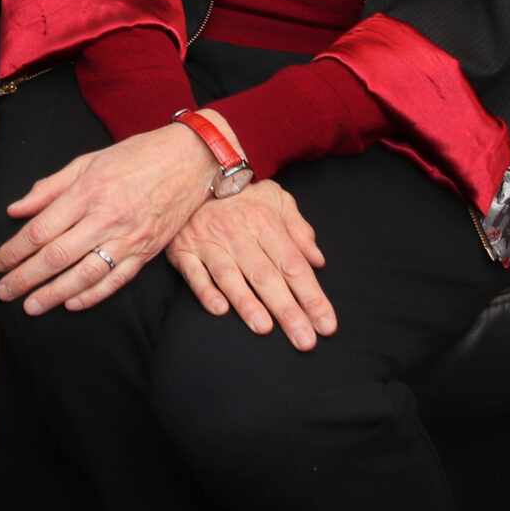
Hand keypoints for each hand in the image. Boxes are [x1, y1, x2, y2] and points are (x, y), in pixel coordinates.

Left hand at [0, 121, 218, 315]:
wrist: (190, 159)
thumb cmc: (136, 156)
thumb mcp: (87, 161)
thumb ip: (49, 187)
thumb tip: (16, 210)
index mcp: (87, 192)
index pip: (41, 230)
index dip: (15, 250)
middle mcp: (106, 217)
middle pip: (57, 256)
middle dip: (26, 278)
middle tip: (4, 292)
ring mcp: (129, 237)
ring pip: (85, 274)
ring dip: (54, 294)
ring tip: (31, 306)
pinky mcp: (148, 251)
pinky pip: (116, 280)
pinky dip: (93, 295)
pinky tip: (71, 304)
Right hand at [166, 179, 335, 350]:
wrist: (195, 171)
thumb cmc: (242, 193)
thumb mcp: (278, 199)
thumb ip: (299, 229)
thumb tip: (318, 260)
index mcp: (264, 222)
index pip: (293, 265)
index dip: (311, 296)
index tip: (326, 324)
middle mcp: (237, 233)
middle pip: (266, 276)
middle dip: (287, 310)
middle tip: (304, 339)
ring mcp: (208, 242)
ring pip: (230, 275)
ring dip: (247, 303)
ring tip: (264, 328)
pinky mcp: (183, 249)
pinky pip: (193, 272)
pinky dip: (205, 290)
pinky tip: (219, 309)